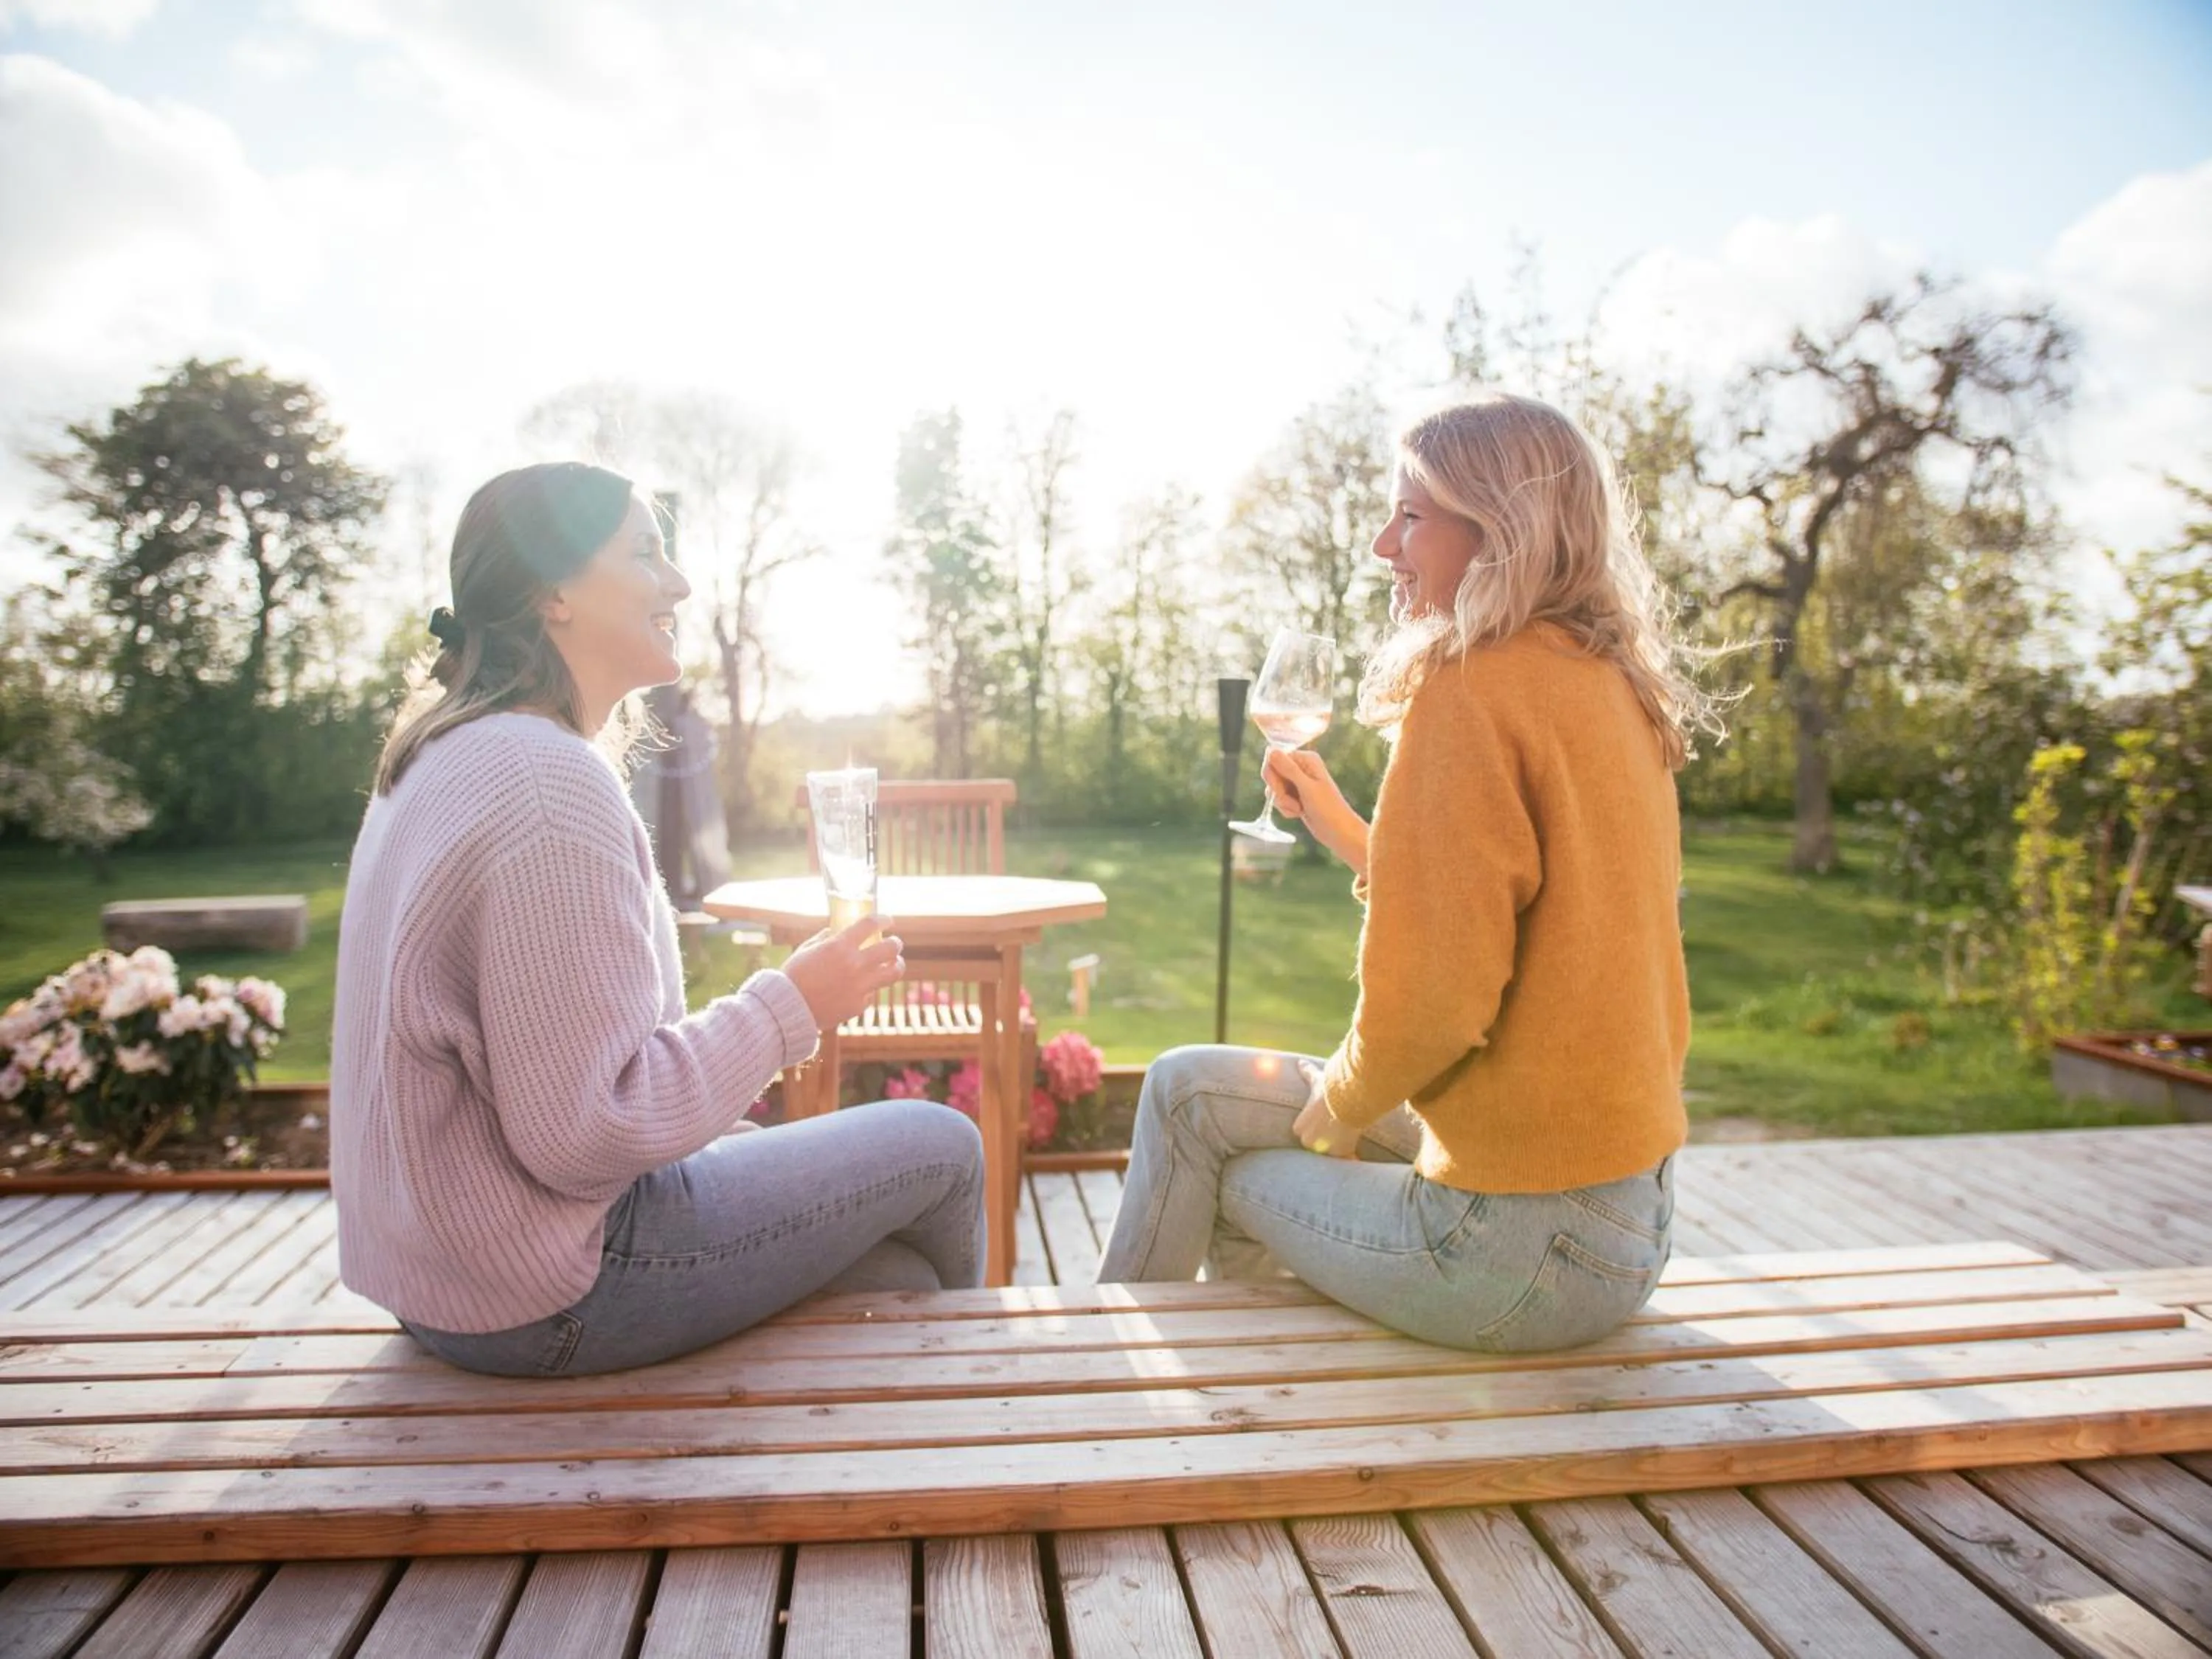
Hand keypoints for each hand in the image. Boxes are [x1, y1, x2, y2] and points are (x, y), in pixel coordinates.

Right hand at [780, 914, 905, 1032]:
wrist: (787, 1009)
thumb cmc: (793, 976)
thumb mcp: (806, 949)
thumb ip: (824, 938)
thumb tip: (835, 931)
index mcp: (839, 946)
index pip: (870, 924)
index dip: (883, 920)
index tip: (888, 921)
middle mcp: (854, 964)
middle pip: (891, 948)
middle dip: (896, 943)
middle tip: (894, 944)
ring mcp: (859, 986)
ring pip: (894, 972)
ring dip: (897, 965)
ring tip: (895, 964)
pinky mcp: (859, 1005)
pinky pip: (871, 993)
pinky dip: (868, 989)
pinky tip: (860, 988)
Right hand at [1261, 750, 1368, 876]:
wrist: (1339, 831)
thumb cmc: (1328, 808)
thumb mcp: (1307, 788)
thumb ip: (1288, 769)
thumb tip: (1270, 750)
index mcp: (1305, 759)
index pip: (1274, 759)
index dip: (1273, 776)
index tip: (1280, 791)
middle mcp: (1301, 767)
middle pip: (1272, 773)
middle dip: (1278, 791)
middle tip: (1293, 803)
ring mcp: (1298, 782)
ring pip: (1274, 788)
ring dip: (1283, 802)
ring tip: (1298, 809)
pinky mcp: (1296, 796)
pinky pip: (1279, 799)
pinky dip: (1285, 808)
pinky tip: (1298, 814)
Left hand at [1291, 1060, 1359, 1158]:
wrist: (1347, 1097)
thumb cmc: (1330, 1089)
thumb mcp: (1316, 1080)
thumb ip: (1307, 1073)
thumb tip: (1300, 1063)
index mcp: (1298, 1128)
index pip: (1306, 1134)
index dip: (1317, 1130)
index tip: (1325, 1124)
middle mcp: (1308, 1141)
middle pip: (1318, 1147)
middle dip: (1326, 1142)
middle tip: (1337, 1132)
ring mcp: (1324, 1149)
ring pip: (1332, 1154)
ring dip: (1339, 1150)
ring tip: (1347, 1140)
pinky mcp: (1341, 1152)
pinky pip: (1347, 1159)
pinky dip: (1352, 1160)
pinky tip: (1357, 1160)